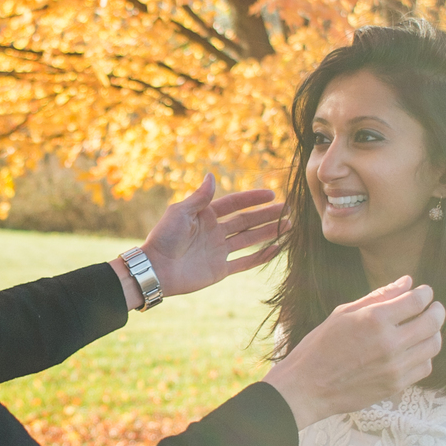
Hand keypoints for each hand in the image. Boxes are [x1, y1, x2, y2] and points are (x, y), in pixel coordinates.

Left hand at [131, 175, 286, 299]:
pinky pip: (245, 262)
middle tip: (287, 209)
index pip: (234, 204)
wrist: (156, 269)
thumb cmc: (164, 238)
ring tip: (289, 225)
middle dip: (267, 214)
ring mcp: (219, 251)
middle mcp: (215, 232)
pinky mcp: (220, 270)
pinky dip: (261, 256)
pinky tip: (276, 248)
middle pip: (246, 221)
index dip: (253, 198)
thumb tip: (212, 176)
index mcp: (205, 216)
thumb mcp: (180, 212)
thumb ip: (199, 198)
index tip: (271, 193)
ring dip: (268, 232)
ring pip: (250, 239)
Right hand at [263, 278, 445, 428]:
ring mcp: (395, 367)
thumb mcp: (343, 313)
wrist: (307, 387)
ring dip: (434, 333)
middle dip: (437, 311)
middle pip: (432, 322)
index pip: (417, 301)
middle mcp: (389, 343)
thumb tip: (408, 282)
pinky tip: (414, 351)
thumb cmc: (320, 346)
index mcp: (374, 319)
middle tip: (434, 308)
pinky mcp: (396, 385)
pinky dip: (424, 356)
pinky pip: (425, 367)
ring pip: (433, 345)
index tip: (425, 292)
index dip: (426, 293)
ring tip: (425, 329)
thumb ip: (379, 296)